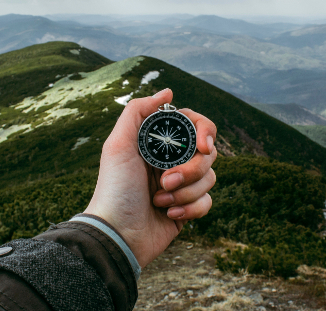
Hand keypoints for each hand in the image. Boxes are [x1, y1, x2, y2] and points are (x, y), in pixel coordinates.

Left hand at [84, 88, 216, 266]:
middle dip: (190, 170)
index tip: (203, 146)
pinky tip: (169, 215)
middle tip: (165, 181)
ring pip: (210, 178)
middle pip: (208, 153)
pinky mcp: (187, 209)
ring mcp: (181, 185)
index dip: (205, 132)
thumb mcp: (118, 145)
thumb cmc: (114, 189)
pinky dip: (191, 209)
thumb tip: (168, 92)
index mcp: (158, 143)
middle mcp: (171, 161)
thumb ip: (138, 111)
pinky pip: (208, 202)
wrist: (117, 234)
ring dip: (185, 192)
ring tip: (160, 201)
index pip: (195, 126)